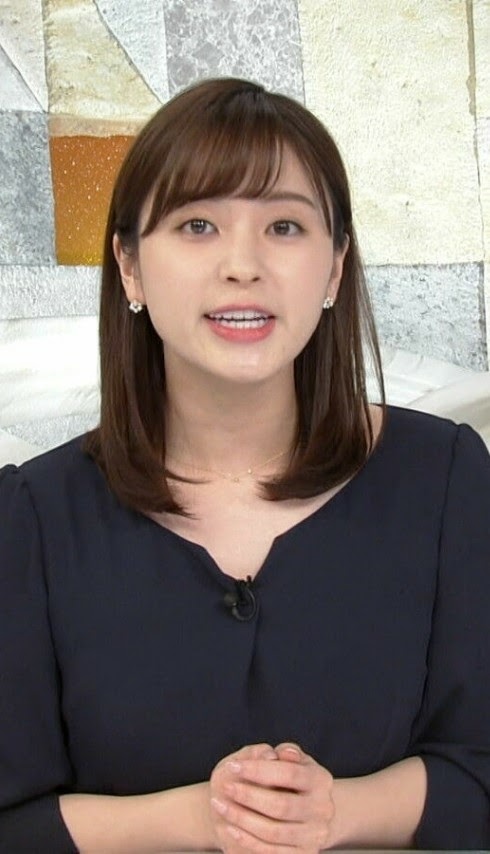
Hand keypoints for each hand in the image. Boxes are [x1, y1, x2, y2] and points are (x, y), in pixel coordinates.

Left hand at [209, 742, 334, 851]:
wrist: (297, 813)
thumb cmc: (285, 779)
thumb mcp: (285, 759)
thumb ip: (281, 752)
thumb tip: (272, 754)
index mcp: (321, 779)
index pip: (290, 773)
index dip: (259, 770)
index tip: (234, 766)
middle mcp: (324, 809)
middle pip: (282, 805)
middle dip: (248, 796)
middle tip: (226, 788)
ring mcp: (315, 836)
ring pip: (273, 832)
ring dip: (242, 819)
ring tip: (220, 806)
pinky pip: (271, 851)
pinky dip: (247, 840)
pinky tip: (230, 827)